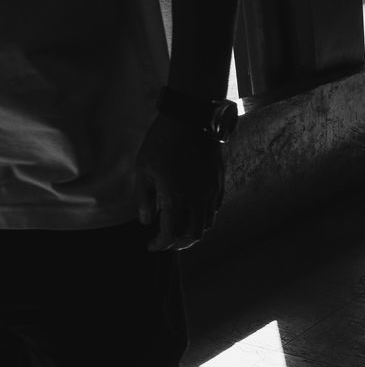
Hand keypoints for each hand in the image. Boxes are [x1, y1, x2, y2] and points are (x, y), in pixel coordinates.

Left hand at [136, 112, 225, 251]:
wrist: (191, 120)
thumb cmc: (161, 143)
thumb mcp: (143, 169)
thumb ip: (145, 199)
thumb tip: (146, 221)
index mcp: (175, 198)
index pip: (171, 234)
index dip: (161, 244)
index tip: (151, 245)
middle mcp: (197, 200)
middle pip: (193, 235)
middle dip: (178, 244)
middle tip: (166, 242)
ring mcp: (210, 192)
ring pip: (207, 224)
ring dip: (192, 233)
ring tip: (180, 231)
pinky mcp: (218, 183)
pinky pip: (214, 209)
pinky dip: (204, 218)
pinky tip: (193, 213)